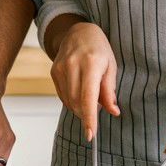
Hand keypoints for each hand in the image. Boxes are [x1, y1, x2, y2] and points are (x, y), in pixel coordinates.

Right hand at [49, 21, 119, 141]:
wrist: (78, 32)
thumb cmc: (98, 48)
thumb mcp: (110, 67)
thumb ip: (109, 91)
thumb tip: (112, 111)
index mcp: (91, 64)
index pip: (88, 98)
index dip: (89, 118)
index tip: (91, 134)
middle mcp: (73, 66)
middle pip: (77, 102)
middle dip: (87, 114)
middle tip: (97, 109)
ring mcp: (60, 69)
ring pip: (68, 101)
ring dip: (79, 108)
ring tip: (89, 97)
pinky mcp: (53, 72)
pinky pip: (62, 95)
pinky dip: (72, 101)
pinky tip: (79, 93)